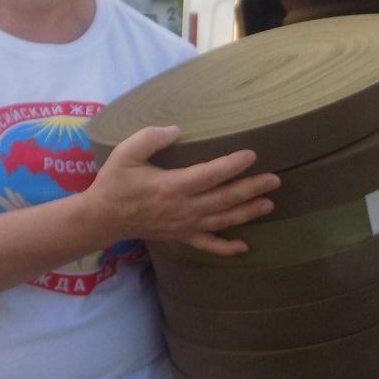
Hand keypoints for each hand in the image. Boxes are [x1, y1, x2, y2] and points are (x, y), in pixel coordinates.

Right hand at [85, 126, 279, 255]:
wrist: (103, 218)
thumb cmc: (115, 182)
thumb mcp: (125, 152)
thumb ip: (151, 138)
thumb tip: (177, 130)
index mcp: (171, 186)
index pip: (210, 174)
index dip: (232, 165)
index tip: (251, 155)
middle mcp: (183, 208)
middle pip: (224, 198)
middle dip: (251, 188)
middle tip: (275, 180)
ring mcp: (184, 225)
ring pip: (222, 220)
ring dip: (248, 212)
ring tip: (269, 203)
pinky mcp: (181, 236)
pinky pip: (208, 245)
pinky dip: (227, 248)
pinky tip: (244, 247)